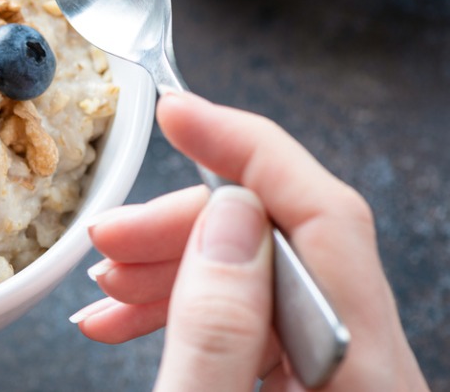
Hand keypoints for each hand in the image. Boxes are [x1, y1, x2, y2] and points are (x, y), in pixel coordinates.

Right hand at [71, 92, 427, 390]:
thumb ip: (215, 325)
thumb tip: (225, 219)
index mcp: (361, 371)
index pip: (324, 215)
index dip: (244, 147)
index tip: (179, 111)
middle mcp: (367, 367)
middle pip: (284, 242)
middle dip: (184, 226)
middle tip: (111, 236)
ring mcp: (340, 376)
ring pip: (260, 277)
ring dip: (173, 267)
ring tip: (108, 285)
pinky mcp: (311, 387)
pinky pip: (253, 320)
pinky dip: (187, 308)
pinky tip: (130, 314)